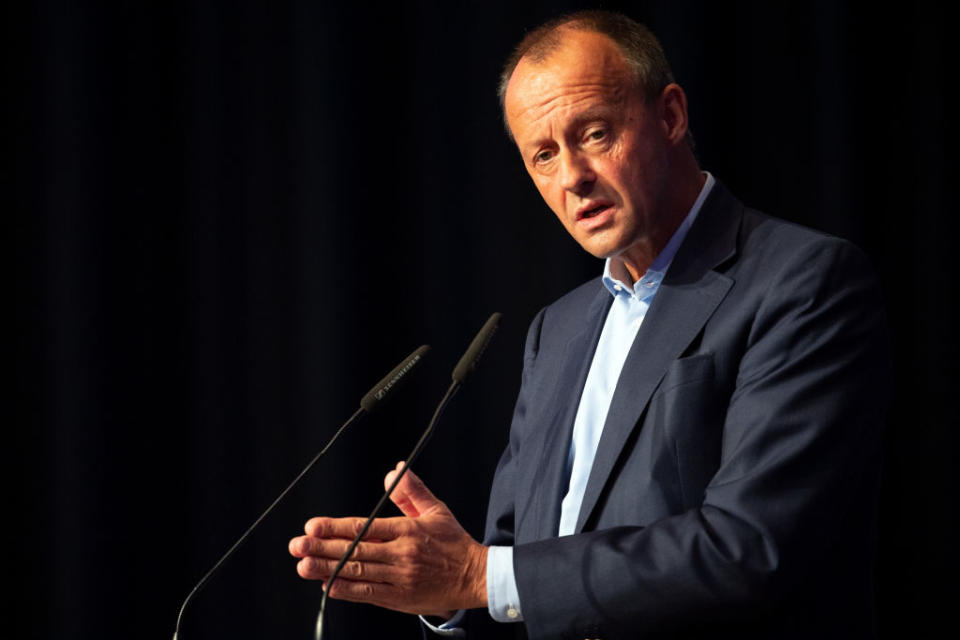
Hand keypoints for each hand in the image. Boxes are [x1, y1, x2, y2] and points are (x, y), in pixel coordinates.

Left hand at [288, 463, 488, 617]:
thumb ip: (412, 491)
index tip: (313, 525)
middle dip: (322, 548)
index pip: (364, 528)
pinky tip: (328, 585)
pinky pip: (369, 594)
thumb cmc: (453, 543)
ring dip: (328, 569)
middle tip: (298, 545)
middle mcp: (401, 554)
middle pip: (355, 551)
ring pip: (358, 573)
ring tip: (304, 566)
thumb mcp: (436, 510)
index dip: (336, 527)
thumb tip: (394, 471)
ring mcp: (400, 578)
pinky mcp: (401, 598)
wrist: (475, 576)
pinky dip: (347, 590)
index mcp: (407, 531)